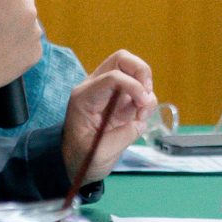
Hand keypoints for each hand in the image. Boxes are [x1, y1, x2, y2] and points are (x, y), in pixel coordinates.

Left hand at [62, 50, 154, 183]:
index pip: (113, 77)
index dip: (134, 87)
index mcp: (85, 98)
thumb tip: (140, 121)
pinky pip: (138, 87)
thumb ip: (122, 136)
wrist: (75, 161)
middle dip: (141, 73)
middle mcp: (95, 87)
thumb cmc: (81, 157)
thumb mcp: (99, 154)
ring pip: (133, 69)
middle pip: (122, 60)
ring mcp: (109, 90)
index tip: (143, 108)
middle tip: (147, 97)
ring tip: (142, 114)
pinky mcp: (120, 98)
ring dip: (145, 88)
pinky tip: (140, 116)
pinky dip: (146, 98)